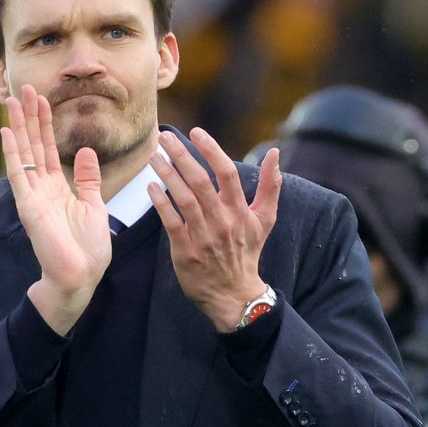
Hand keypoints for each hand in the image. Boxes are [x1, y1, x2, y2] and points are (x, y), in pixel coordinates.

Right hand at [2, 84, 111, 335]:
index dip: (46, 123)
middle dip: (30, 116)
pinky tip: (9, 132)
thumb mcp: (94, 205)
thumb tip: (83, 151)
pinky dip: (14, 153)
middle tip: (25, 87)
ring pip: (24, 153)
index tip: (43, 98)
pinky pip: (19, 175)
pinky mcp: (29, 206)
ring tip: (15, 99)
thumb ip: (87, 179)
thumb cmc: (88, 249)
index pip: (49, 147)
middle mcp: (42, 188)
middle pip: (34, 144)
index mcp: (58, 187)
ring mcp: (33, 195)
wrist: (81, 276)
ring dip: (20, 126)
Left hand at [149, 128, 281, 331]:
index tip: (196, 132)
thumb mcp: (264, 219)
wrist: (234, 294)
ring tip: (154, 157)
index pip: (226, 173)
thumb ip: (270, 185)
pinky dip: (161, 202)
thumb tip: (275, 153)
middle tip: (164, 137)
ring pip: (183, 199)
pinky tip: (151, 185)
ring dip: (167, 175)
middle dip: (181, 156)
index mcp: (240, 211)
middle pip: (200, 182)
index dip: (211, 150)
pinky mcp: (185, 251)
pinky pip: (171, 221)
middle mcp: (222, 221)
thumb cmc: (247, 252)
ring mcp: (203, 236)